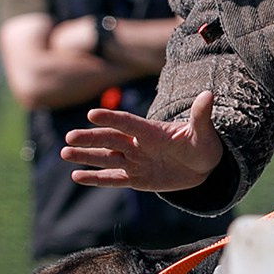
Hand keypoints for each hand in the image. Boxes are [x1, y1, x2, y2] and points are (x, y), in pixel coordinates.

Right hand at [61, 90, 223, 191]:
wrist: (201, 165)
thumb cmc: (202, 144)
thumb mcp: (203, 132)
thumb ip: (201, 115)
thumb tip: (208, 95)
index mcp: (151, 131)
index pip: (128, 123)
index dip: (112, 118)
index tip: (92, 114)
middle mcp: (138, 144)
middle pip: (110, 140)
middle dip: (90, 139)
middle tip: (69, 137)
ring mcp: (134, 161)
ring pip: (106, 158)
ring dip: (86, 156)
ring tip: (64, 153)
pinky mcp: (135, 178)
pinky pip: (112, 178)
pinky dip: (95, 178)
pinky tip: (76, 175)